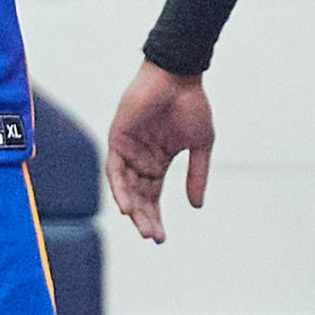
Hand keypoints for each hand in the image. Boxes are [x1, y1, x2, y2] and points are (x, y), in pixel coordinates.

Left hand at [106, 61, 215, 243]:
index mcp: (158, 160)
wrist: (179, 76)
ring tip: (143, 228)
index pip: (153, 196)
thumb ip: (196, 174)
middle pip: (139, 196)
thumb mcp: (200, 145)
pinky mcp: (118, 137)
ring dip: (133, 208)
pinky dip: (120, 188)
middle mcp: (141, 157)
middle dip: (145, 218)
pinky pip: (115, 168)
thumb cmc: (191, 104)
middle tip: (153, 237)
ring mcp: (128, 147)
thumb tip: (197, 206)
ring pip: (126, 186)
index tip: (161, 239)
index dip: (156, 217)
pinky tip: (127, 207)